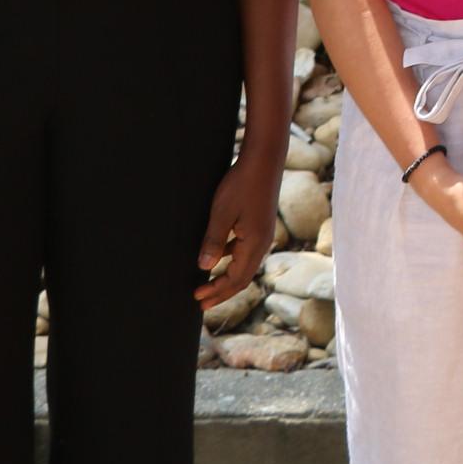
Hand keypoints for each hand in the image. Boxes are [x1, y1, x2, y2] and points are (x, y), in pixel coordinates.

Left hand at [195, 149, 284, 309]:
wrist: (264, 160)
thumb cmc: (242, 184)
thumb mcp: (222, 213)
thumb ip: (214, 242)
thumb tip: (204, 268)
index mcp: (254, 244)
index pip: (236, 279)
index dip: (216, 291)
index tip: (197, 298)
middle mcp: (263, 244)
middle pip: (242, 278)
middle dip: (221, 291)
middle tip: (202, 303)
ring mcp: (263, 234)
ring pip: (244, 265)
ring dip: (226, 277)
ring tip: (209, 285)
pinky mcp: (260, 225)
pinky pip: (245, 251)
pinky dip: (231, 260)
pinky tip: (219, 257)